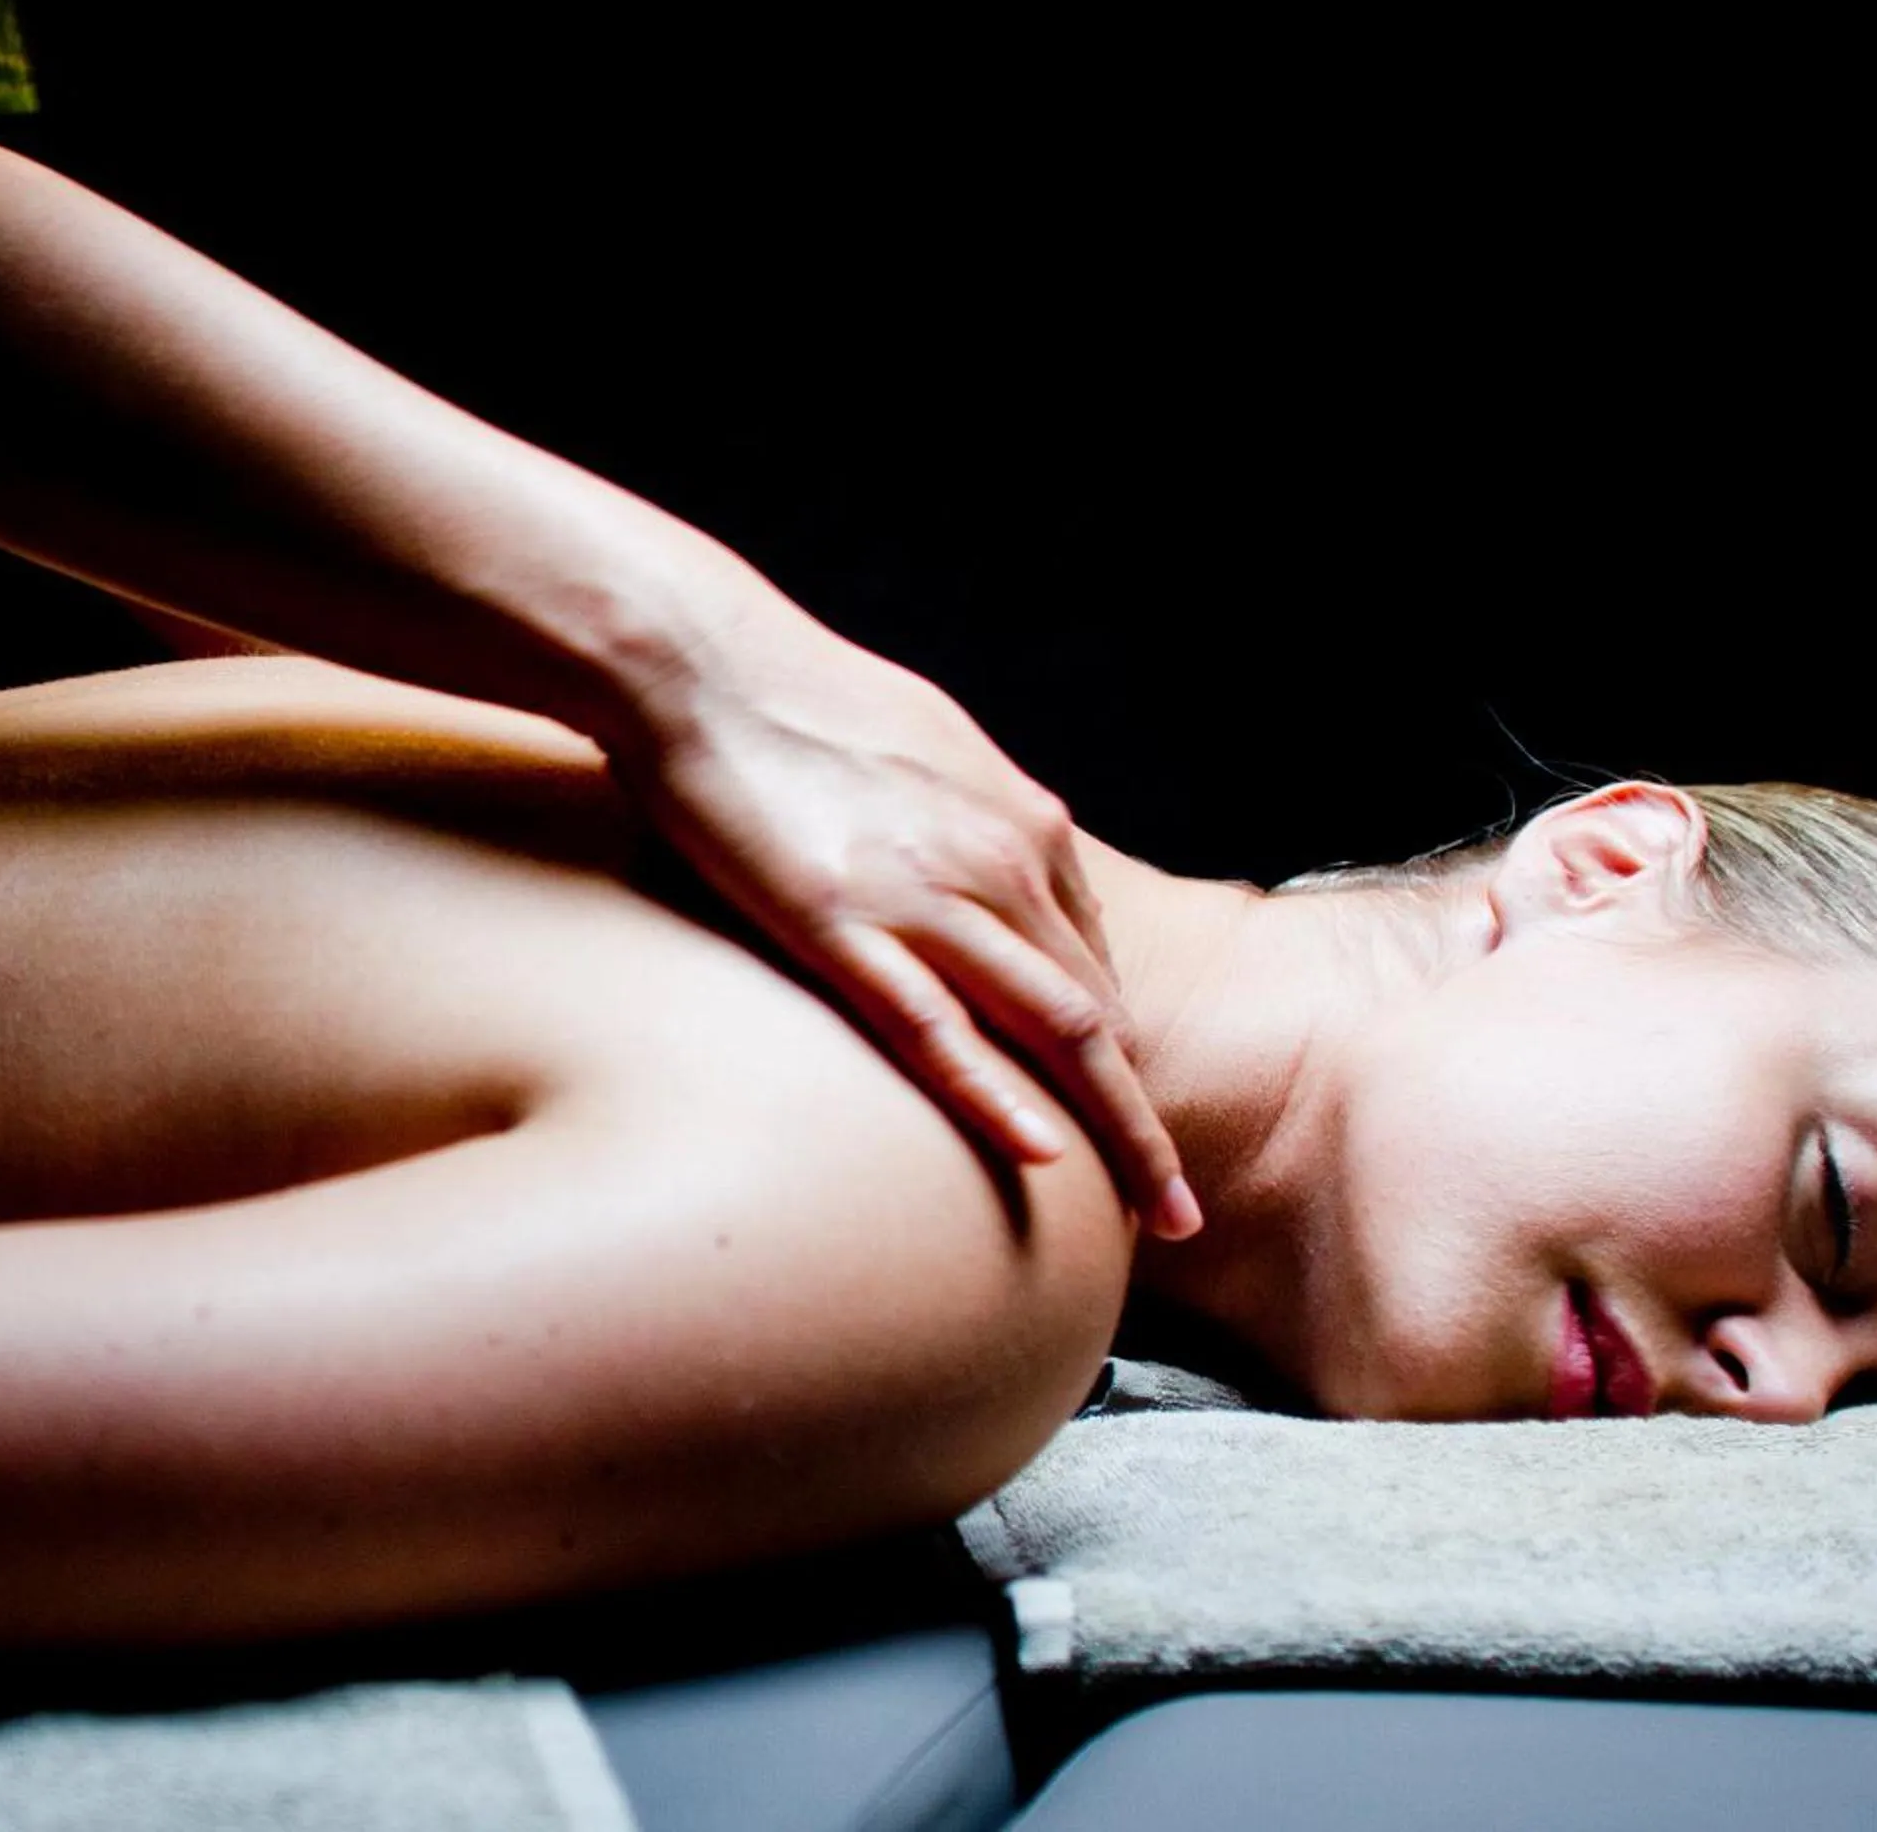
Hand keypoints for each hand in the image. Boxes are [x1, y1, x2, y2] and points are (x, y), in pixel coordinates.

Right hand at [616, 605, 1198, 1237]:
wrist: (698, 659)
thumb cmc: (795, 701)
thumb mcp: (924, 751)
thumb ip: (968, 821)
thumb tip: (987, 864)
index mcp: (1023, 822)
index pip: (1093, 965)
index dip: (1118, 1058)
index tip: (1125, 1128)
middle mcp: (1002, 859)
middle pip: (1100, 1014)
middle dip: (1146, 1119)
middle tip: (1178, 1210)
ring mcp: (928, 894)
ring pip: (1057, 1030)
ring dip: (1120, 1132)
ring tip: (1163, 1218)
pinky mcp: (844, 924)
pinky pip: (939, 1028)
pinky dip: (999, 1097)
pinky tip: (1045, 1157)